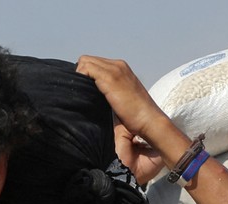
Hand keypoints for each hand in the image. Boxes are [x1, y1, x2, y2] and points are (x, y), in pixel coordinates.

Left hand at [76, 56, 171, 183]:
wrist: (147, 119)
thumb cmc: (134, 115)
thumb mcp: (120, 97)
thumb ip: (108, 90)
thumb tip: (91, 95)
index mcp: (120, 68)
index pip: (94, 63)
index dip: (85, 75)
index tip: (83, 91)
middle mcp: (118, 65)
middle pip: (87, 60)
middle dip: (80, 75)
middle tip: (79, 93)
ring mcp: (114, 69)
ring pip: (84, 62)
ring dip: (79, 77)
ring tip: (81, 94)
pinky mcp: (110, 78)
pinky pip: (85, 69)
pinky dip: (80, 78)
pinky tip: (83, 94)